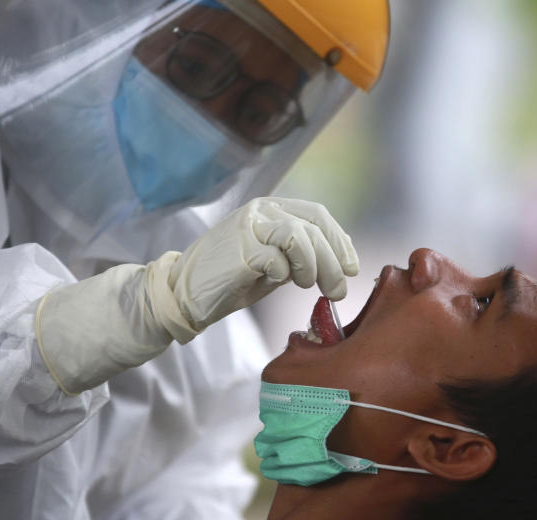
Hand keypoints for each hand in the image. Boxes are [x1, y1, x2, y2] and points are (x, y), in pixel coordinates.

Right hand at [169, 197, 358, 331]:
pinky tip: (274, 282)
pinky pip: (278, 260)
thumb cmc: (231, 280)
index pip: (316, 215)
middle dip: (333, 262)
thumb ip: (299, 255)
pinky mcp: (241, 248)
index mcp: (271, 209)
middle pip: (313, 228)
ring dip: (312, 266)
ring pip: (300, 237)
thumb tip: (338, 262)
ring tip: (304, 285)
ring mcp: (249, 227)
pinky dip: (283, 275)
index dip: (340, 241)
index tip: (351, 268)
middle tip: (338, 290)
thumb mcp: (273, 263)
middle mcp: (261, 211)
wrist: (185, 293)